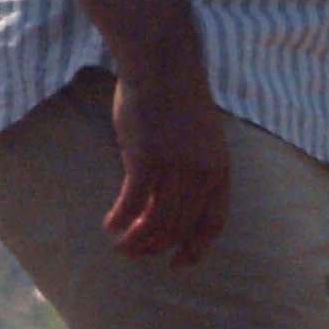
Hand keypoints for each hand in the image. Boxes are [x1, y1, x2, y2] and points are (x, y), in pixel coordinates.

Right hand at [104, 38, 231, 263]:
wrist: (163, 65)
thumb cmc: (176, 98)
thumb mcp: (198, 140)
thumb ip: (190, 172)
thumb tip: (168, 203)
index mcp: (220, 169)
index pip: (213, 222)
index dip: (196, 247)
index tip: (180, 262)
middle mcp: (201, 174)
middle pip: (179, 227)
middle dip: (156, 247)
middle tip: (136, 254)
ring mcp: (175, 168)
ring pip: (156, 222)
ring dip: (136, 241)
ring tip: (121, 247)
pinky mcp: (146, 160)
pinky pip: (132, 205)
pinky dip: (120, 220)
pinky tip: (109, 225)